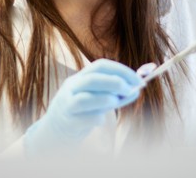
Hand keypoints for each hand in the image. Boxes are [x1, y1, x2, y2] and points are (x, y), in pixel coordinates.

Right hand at [23, 59, 142, 155]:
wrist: (56, 130)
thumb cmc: (82, 112)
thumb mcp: (98, 99)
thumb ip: (116, 94)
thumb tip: (137, 90)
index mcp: (80, 77)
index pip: (100, 66)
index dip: (121, 70)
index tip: (139, 79)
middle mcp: (72, 87)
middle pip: (93, 79)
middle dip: (115, 82)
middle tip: (131, 90)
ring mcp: (67, 104)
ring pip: (85, 98)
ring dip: (106, 99)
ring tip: (115, 103)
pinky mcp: (68, 121)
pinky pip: (85, 118)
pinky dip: (98, 118)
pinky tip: (100, 119)